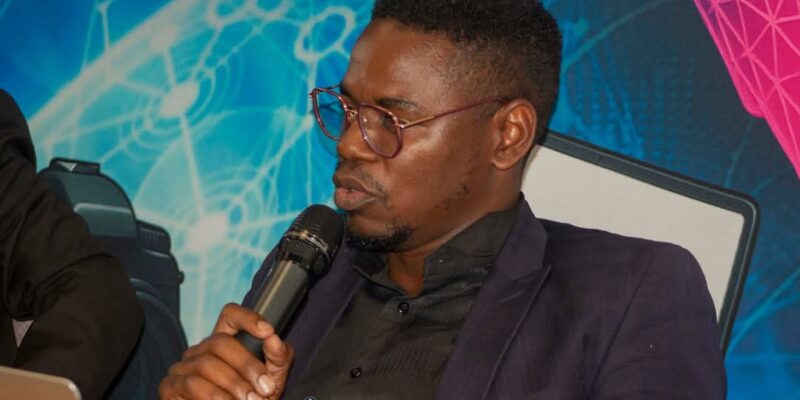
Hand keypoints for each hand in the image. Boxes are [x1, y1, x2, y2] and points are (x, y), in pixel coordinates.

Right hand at [159, 303, 293, 399]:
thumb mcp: (270, 380)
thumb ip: (277, 359)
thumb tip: (275, 339)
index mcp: (224, 342)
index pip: (230, 315)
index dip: (247, 318)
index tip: (268, 331)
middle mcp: (200, 349)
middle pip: (220, 342)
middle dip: (247, 365)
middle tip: (266, 389)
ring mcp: (182, 366)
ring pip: (206, 365)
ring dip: (234, 385)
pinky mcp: (170, 386)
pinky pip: (191, 384)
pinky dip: (215, 396)